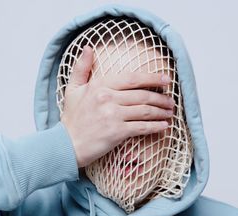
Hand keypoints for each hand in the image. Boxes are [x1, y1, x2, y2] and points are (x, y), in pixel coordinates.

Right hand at [61, 45, 174, 167]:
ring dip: (161, 112)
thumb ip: (81, 68)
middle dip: (161, 98)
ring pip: (145, 111)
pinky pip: (142, 127)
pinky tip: (164, 126)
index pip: (133, 78)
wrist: (66, 145)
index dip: (152, 78)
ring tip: (170, 112)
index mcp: (100, 85)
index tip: (166, 79)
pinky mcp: (117, 132)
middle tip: (171, 101)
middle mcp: (108, 98)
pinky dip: (156, 127)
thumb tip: (88, 48)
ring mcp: (113, 115)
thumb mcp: (72, 89)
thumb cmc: (71, 119)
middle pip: (143, 95)